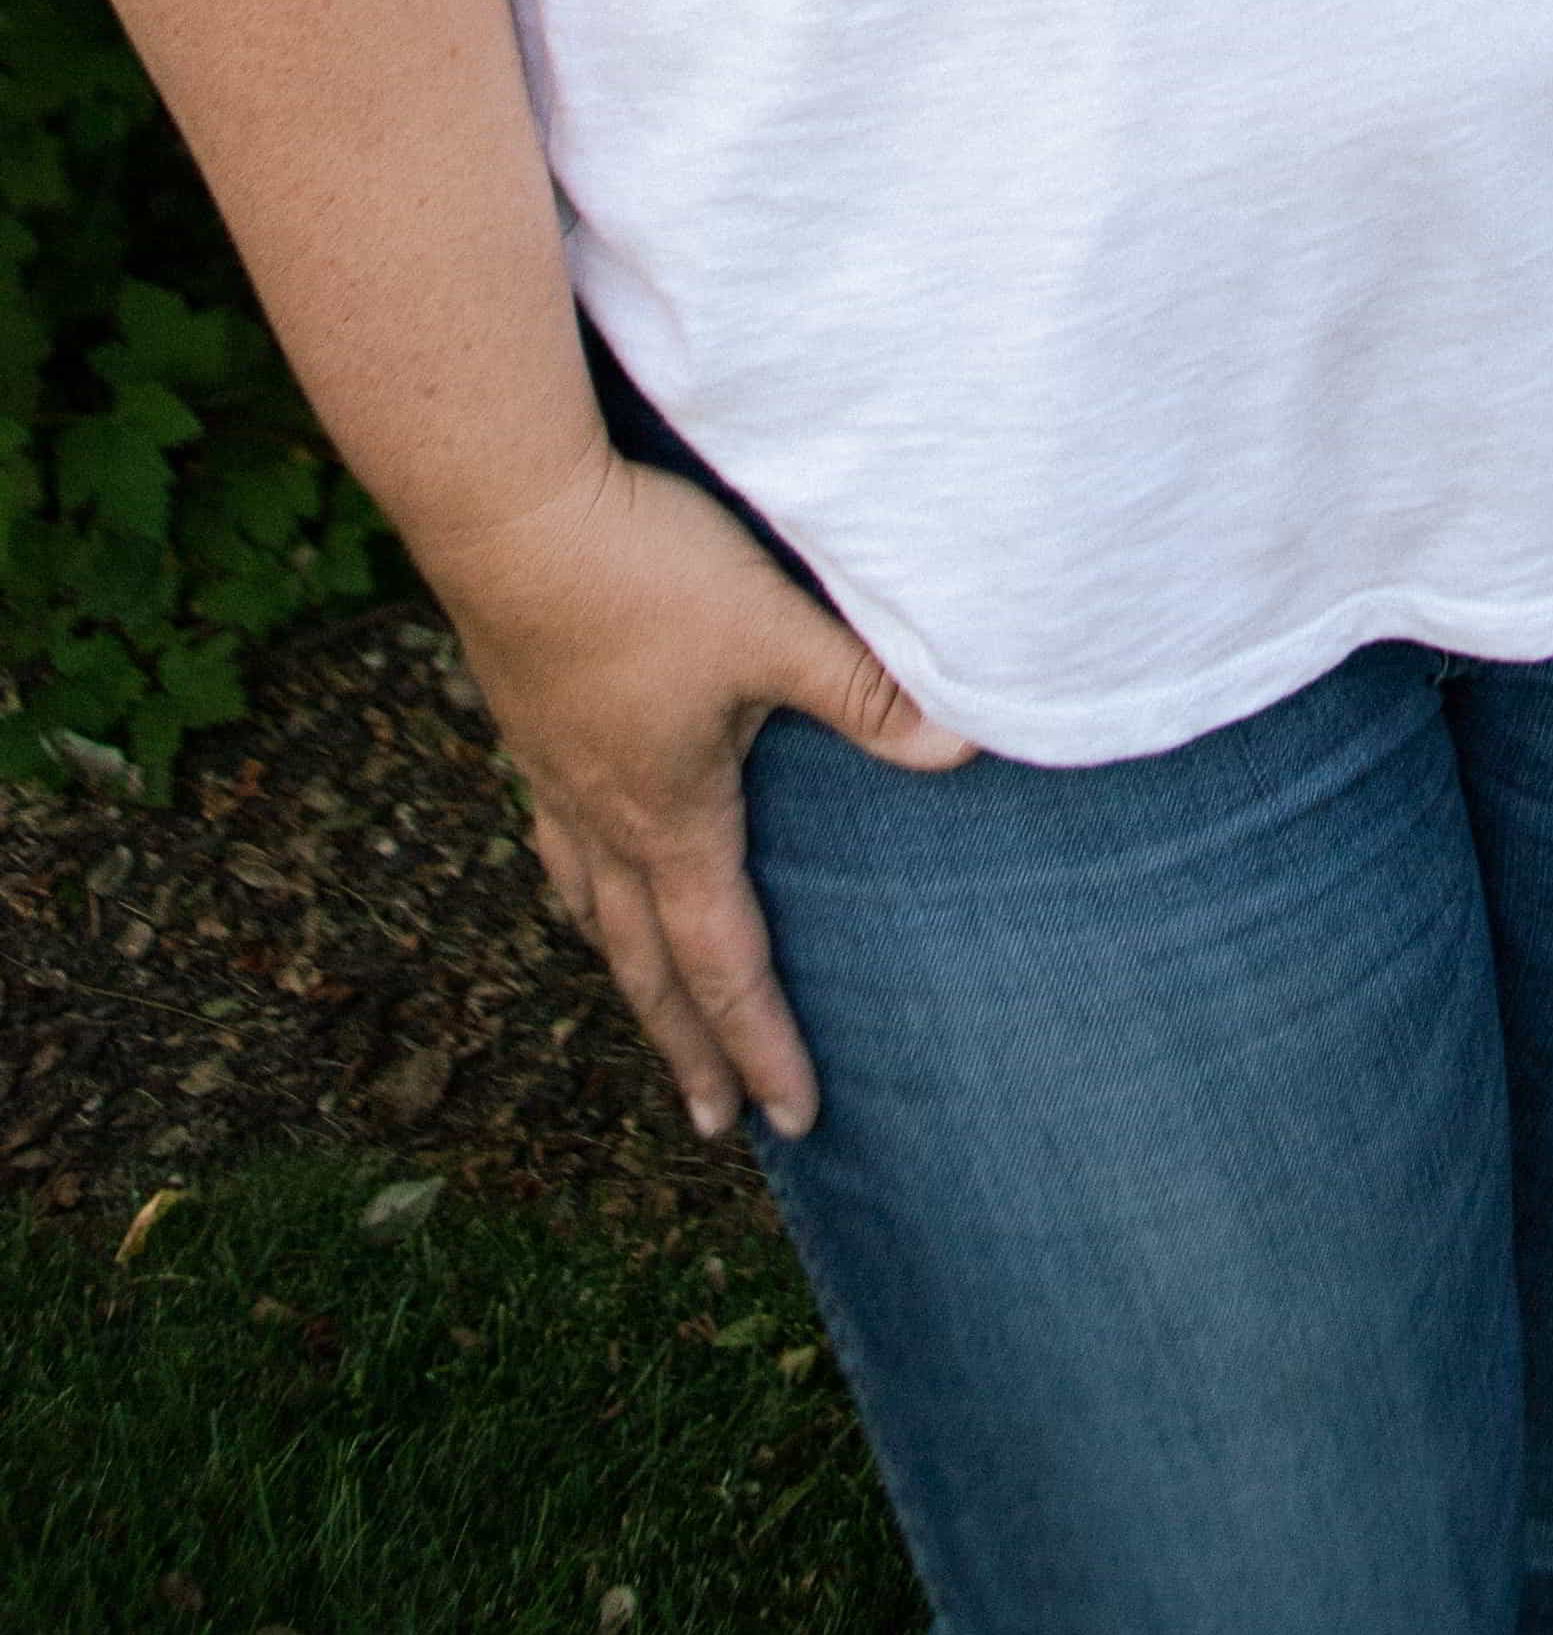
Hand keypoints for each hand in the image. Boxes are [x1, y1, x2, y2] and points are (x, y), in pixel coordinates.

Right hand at [426, 446, 974, 1142]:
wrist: (509, 512)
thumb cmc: (645, 575)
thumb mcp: (775, 631)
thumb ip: (866, 691)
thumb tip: (962, 749)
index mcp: (670, 816)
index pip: (723, 961)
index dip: (761, 1043)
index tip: (792, 1118)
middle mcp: (603, 815)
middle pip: (646, 962)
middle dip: (686, 1046)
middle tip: (710, 1121)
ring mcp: (553, 773)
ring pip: (590, 903)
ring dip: (625, 965)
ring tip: (643, 997)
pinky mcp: (526, 721)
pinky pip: (554, 837)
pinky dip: (578, 879)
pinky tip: (582, 855)